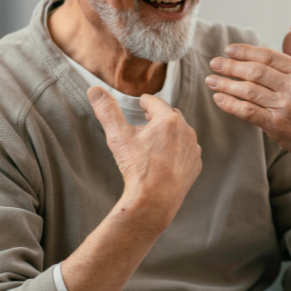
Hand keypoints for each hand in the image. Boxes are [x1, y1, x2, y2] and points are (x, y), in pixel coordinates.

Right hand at [87, 88, 202, 226]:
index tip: (142, 102)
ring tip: (156, 139)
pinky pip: (187, 151)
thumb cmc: (137, 168)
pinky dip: (178, 150)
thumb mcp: (118, 137)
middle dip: (159, 115)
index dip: (146, 102)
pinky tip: (167, 157)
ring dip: (170, 133)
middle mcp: (186, 131)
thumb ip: (108, 111)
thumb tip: (95, 90)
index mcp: (168, 120)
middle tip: (148, 118)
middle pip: (172, 116)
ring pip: (181, 133)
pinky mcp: (195, 165)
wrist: (154, 200)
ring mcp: (193, 149)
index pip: (156, 103)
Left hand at [207, 33, 290, 169]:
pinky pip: (248, 111)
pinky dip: (231, 104)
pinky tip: (219, 99)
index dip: (246, 51)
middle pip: (256, 71)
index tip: (229, 50)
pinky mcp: (276, 125)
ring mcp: (285, 107)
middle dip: (231, 66)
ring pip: (249, 90)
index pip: (269, 57)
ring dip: (226, 84)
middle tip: (215, 63)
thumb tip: (288, 34)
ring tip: (211, 80)